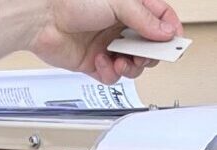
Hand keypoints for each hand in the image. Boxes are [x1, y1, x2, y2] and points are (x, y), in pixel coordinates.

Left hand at [31, 0, 182, 84]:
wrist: (41, 19)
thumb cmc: (71, 1)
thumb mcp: (117, 2)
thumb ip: (144, 19)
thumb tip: (166, 32)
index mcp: (129, 7)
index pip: (160, 20)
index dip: (170, 31)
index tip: (174, 42)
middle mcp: (119, 26)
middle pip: (149, 47)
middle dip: (150, 54)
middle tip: (146, 55)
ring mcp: (108, 45)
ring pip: (132, 65)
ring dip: (131, 67)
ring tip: (123, 62)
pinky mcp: (94, 63)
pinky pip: (112, 76)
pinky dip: (110, 73)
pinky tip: (103, 63)